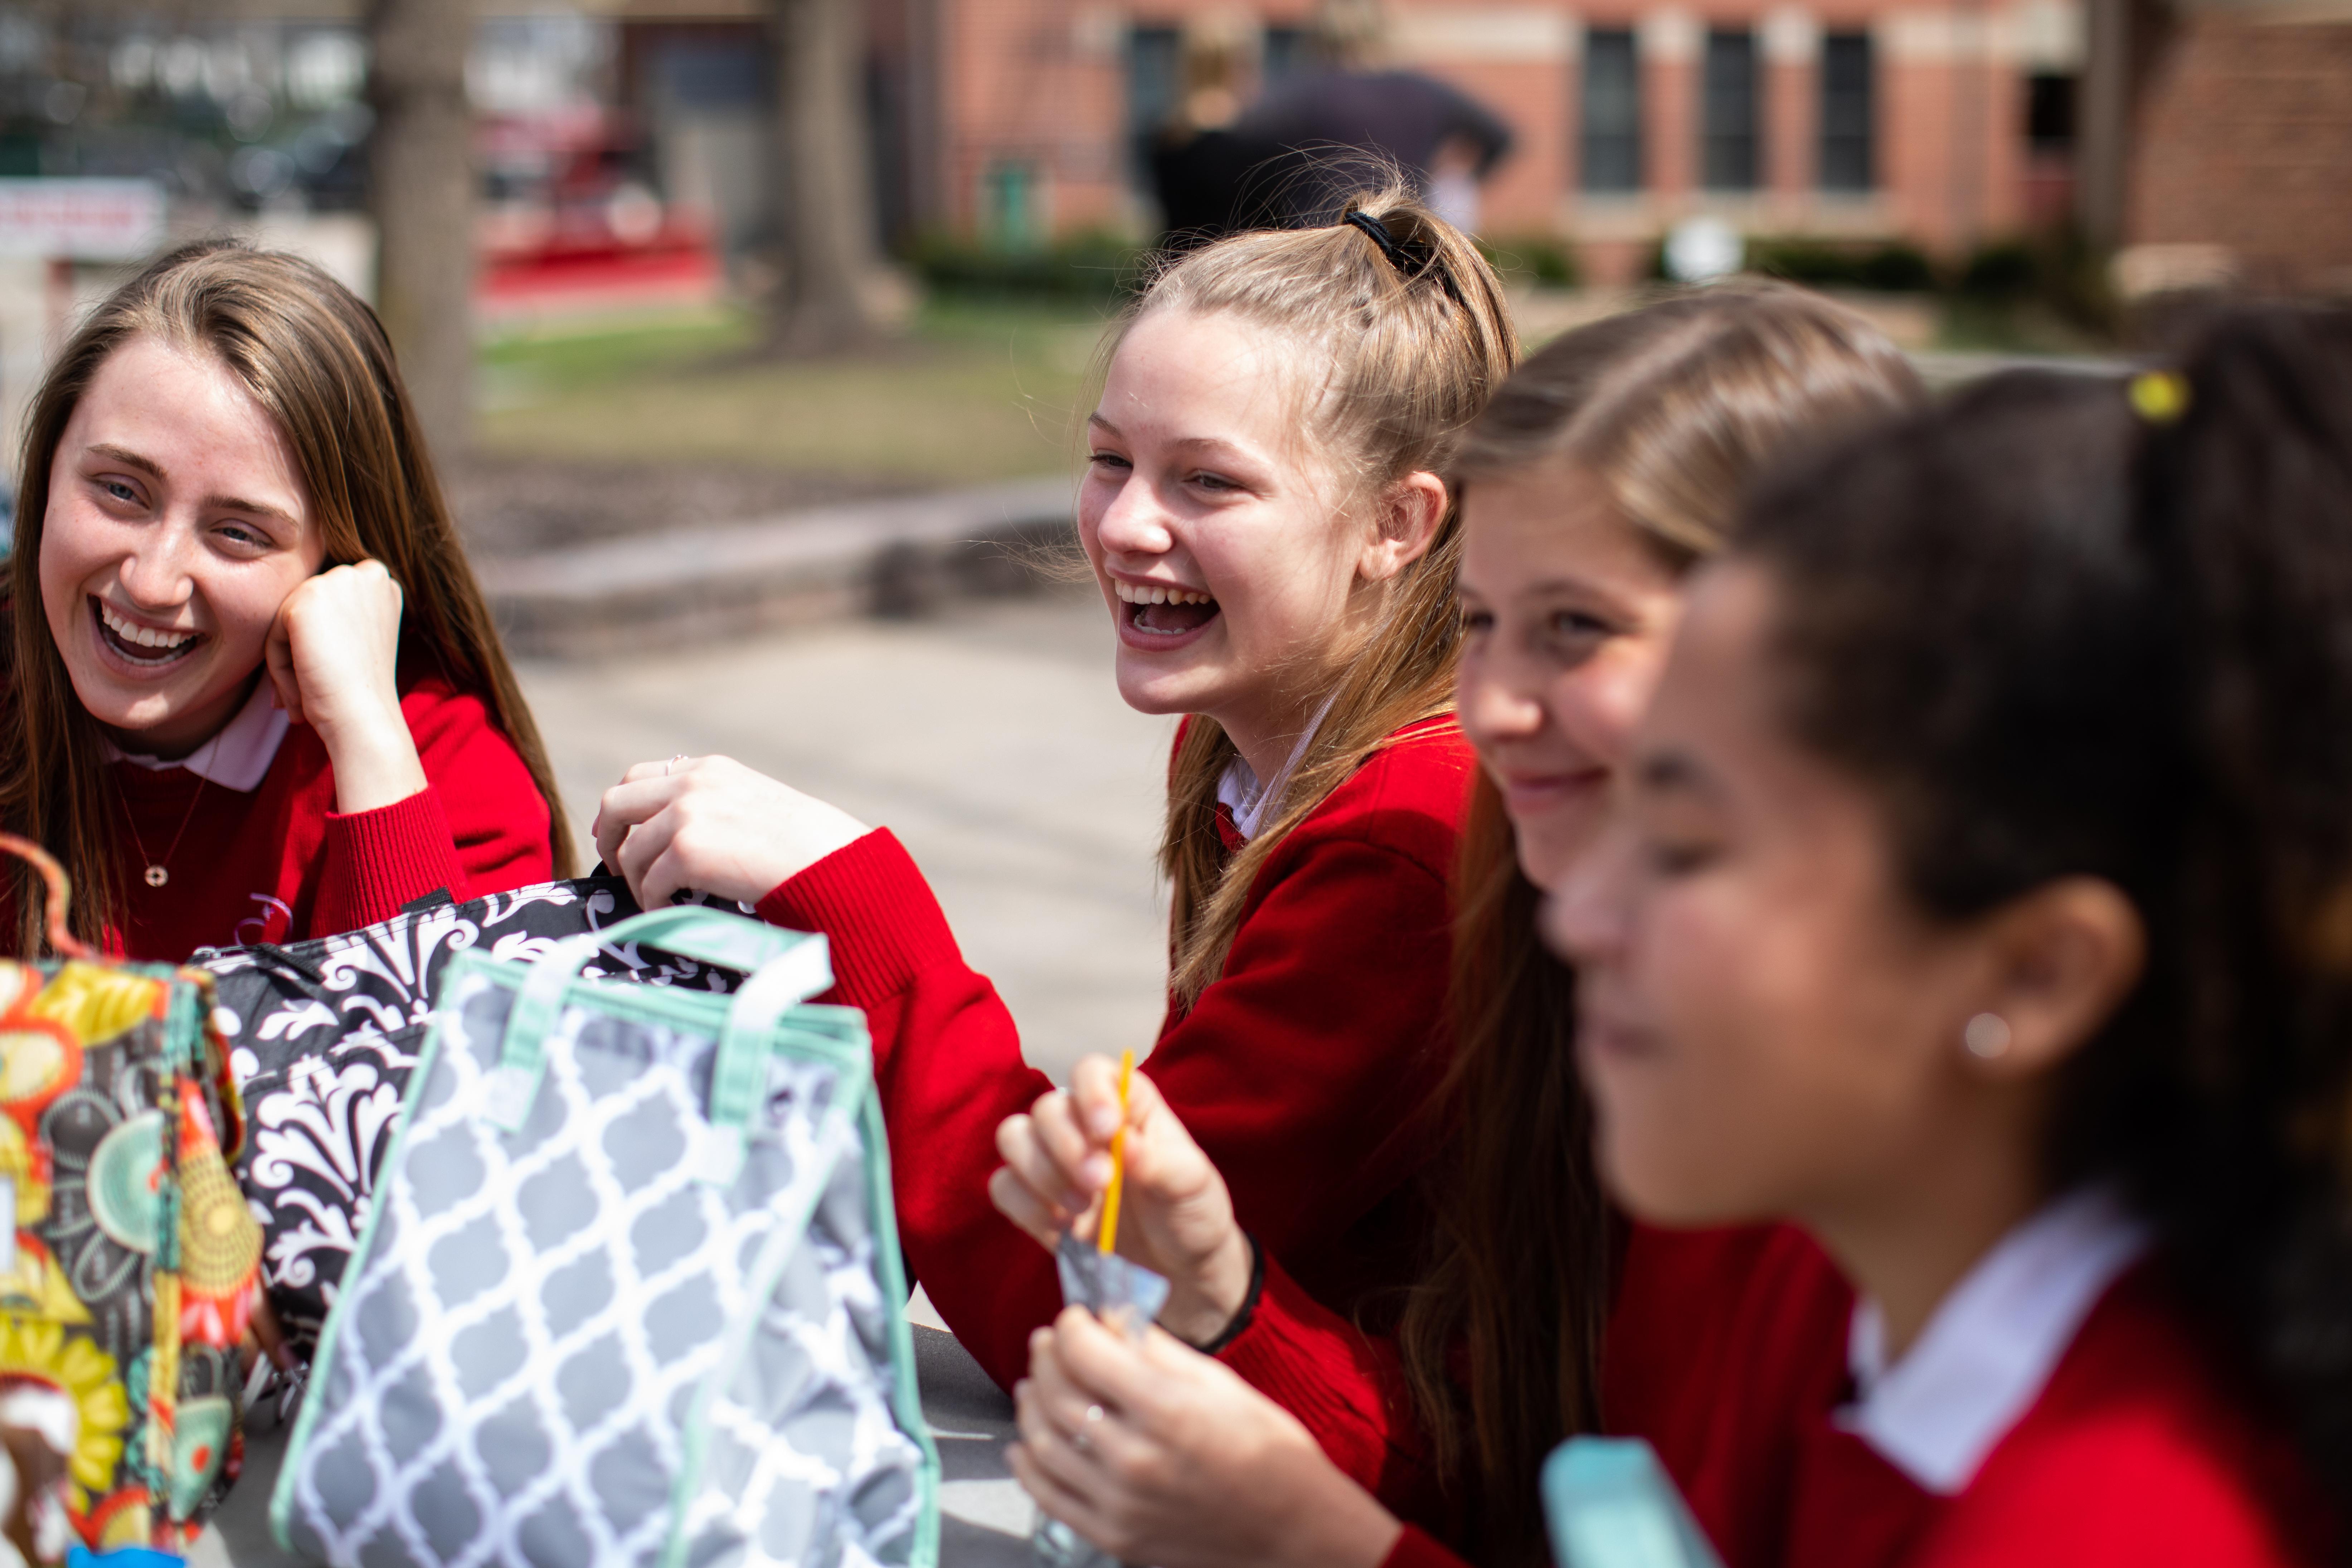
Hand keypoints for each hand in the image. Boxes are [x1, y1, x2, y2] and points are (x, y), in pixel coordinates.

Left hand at [265, 561, 425, 813]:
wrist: (365, 718)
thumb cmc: (362, 692)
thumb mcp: (359, 638)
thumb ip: (337, 614)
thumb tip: (293, 620)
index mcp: (381, 581)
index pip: (327, 603)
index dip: (321, 644)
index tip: (327, 679)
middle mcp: (364, 573)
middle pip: (306, 609)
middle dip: (300, 653)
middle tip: (308, 695)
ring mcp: (336, 581)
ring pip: (286, 621)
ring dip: (287, 663)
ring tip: (304, 697)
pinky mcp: (307, 598)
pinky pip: (273, 634)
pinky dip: (279, 668)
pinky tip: (300, 691)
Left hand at [592, 755, 867, 908]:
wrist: (835, 864)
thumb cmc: (812, 846)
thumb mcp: (758, 805)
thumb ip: (717, 807)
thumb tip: (679, 837)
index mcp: (712, 769)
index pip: (641, 776)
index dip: (623, 809)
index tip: (622, 834)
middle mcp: (694, 783)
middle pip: (616, 802)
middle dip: (608, 838)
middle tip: (619, 869)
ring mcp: (688, 814)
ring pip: (631, 851)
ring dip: (638, 881)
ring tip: (658, 900)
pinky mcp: (688, 850)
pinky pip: (649, 883)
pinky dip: (654, 902)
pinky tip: (672, 911)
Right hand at [991, 1056, 1252, 1343]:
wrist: (1182, 1273)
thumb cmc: (1193, 1214)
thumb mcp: (1193, 1186)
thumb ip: (1160, 1162)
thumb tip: (1120, 1141)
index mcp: (1128, 1106)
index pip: (1092, 1072)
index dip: (1091, 1094)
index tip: (1106, 1130)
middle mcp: (1084, 1126)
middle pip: (1046, 1108)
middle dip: (1066, 1146)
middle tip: (1101, 1184)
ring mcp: (1056, 1164)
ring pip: (1013, 1138)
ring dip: (1041, 1172)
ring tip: (1082, 1208)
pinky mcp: (1038, 1204)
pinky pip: (1004, 1187)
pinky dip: (1025, 1205)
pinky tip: (1061, 1228)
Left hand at [1010, 1308, 1402, 1567]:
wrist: (1296, 1532)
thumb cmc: (1271, 1453)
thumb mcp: (1222, 1385)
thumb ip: (1159, 1351)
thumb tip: (1113, 1319)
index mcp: (1168, 1411)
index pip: (1087, 1353)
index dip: (1072, 1325)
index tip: (1074, 1315)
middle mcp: (1136, 1459)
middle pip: (1058, 1394)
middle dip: (1047, 1357)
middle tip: (1050, 1341)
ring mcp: (1121, 1504)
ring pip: (1044, 1442)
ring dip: (1030, 1404)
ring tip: (1033, 1384)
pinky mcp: (1114, 1537)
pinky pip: (1049, 1496)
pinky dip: (1028, 1465)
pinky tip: (1025, 1443)